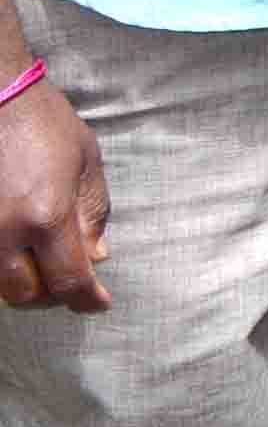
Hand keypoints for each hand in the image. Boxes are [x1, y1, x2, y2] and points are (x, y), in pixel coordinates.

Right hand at [0, 81, 111, 312]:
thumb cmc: (45, 123)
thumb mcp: (86, 163)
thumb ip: (93, 214)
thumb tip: (97, 256)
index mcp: (46, 216)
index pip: (68, 280)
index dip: (86, 299)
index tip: (98, 303)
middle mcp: (5, 234)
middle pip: (27, 294)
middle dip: (53, 294)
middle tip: (71, 279)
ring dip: (24, 285)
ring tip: (44, 266)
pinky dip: (2, 267)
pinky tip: (19, 253)